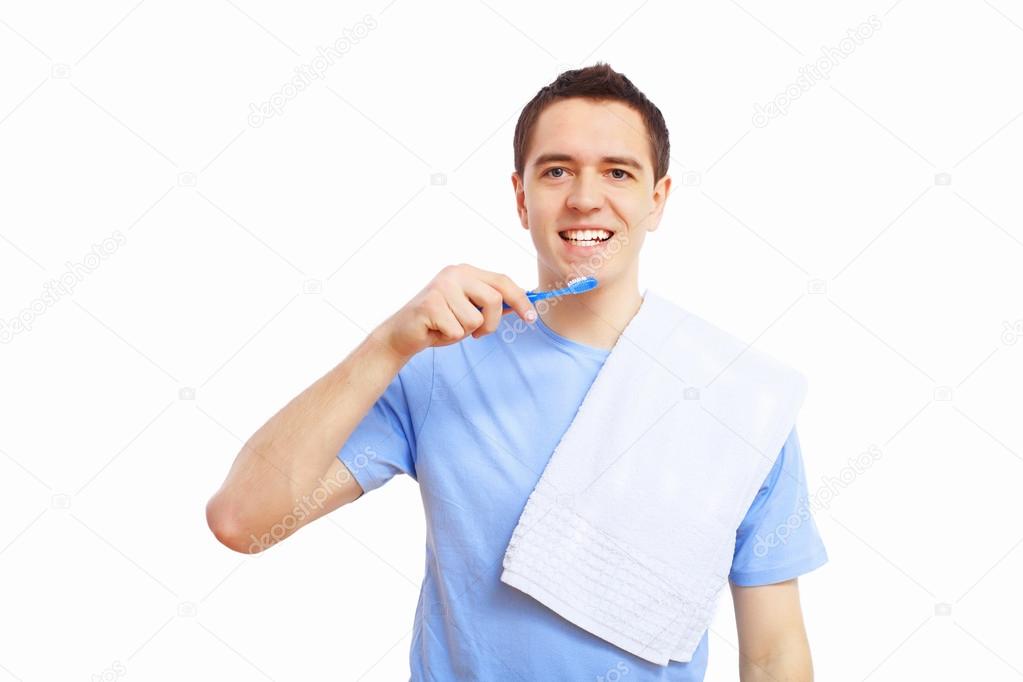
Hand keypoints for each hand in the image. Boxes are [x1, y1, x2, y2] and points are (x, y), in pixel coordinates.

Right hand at [375, 263, 536, 358]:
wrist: (402, 334)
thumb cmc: (438, 323)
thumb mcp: (469, 311)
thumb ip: (491, 305)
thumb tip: (523, 306)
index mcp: (465, 271)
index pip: (502, 281)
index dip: (521, 300)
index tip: (531, 318)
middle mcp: (454, 274)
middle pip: (495, 300)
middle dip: (491, 323)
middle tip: (478, 334)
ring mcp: (441, 287)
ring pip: (476, 319)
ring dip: (465, 332)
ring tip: (448, 328)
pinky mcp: (431, 305)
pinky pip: (457, 330)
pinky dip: (449, 338)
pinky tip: (435, 331)